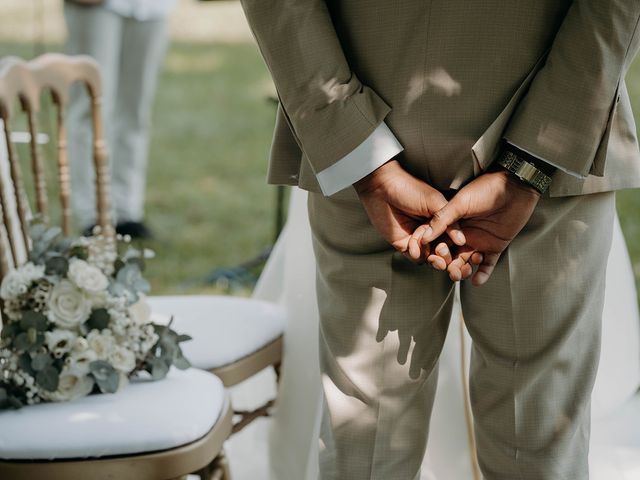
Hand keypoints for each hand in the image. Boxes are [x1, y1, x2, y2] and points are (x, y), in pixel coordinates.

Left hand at [354, 160, 464, 259]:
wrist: (382, 189)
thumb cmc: (409, 189)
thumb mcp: (435, 201)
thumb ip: (448, 221)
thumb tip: (461, 240)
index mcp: (441, 220)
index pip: (454, 239)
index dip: (456, 245)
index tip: (456, 246)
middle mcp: (431, 231)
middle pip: (443, 251)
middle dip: (444, 255)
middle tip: (440, 250)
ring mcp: (417, 238)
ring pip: (430, 257)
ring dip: (430, 255)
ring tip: (427, 247)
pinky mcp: (403, 244)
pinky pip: (414, 256)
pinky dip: (416, 254)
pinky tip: (413, 246)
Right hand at [420, 170, 540, 284]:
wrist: (515, 187)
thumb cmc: (486, 189)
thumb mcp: (460, 202)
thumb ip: (442, 219)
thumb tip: (424, 236)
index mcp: (453, 224)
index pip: (439, 241)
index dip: (434, 251)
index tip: (431, 257)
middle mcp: (464, 234)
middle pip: (451, 255)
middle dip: (448, 264)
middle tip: (448, 270)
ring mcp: (479, 241)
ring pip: (467, 262)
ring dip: (462, 271)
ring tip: (460, 274)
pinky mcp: (495, 247)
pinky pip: (487, 264)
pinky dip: (482, 274)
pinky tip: (476, 281)